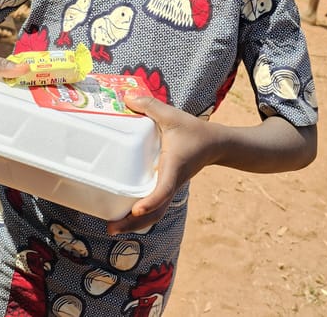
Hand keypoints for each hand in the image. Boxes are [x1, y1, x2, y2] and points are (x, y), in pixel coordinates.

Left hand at [106, 95, 217, 234]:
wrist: (215, 144)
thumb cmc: (194, 131)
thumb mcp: (172, 116)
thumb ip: (150, 106)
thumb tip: (127, 98)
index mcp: (173, 167)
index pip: (163, 189)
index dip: (151, 201)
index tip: (137, 210)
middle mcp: (172, 182)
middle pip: (154, 212)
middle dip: (133, 224)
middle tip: (110, 229)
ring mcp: (171, 188)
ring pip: (154, 214)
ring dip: (135, 224)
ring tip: (113, 229)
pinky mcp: (169, 187)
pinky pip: (156, 207)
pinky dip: (141, 217)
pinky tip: (126, 216)